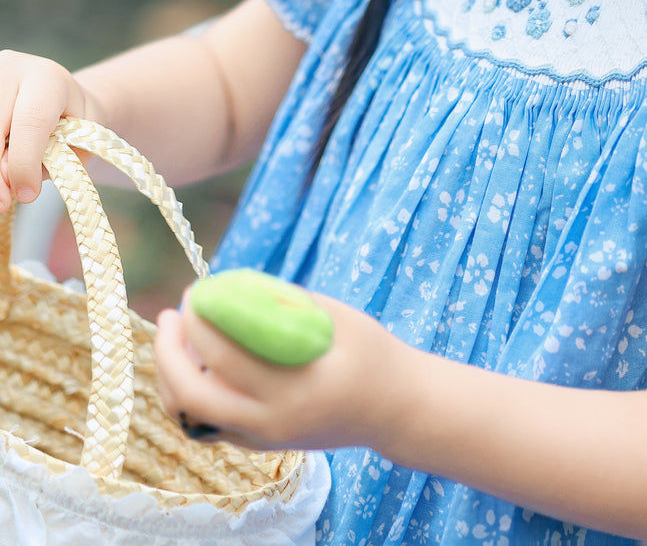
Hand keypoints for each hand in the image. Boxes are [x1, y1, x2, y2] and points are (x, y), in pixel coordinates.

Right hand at [0, 50, 103, 210]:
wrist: (65, 99)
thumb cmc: (76, 124)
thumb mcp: (79, 141)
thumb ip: (51, 160)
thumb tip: (9, 181)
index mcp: (48, 78)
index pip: (32, 120)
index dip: (25, 162)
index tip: (28, 195)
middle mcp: (12, 69)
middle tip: (5, 202)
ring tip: (3, 189)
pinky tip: (1, 166)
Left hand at [153, 287, 406, 452]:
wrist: (394, 409)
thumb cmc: (368, 351)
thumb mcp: (332, 317)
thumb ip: (280, 304)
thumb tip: (227, 285)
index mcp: (294, 389)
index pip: (225, 356)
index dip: (200, 319)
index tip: (196, 289)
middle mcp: (270, 423)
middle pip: (192, 396)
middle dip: (168, 353)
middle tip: (171, 314)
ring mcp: (262, 440)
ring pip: (190, 418)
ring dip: (171, 376)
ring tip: (175, 337)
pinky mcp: (259, 445)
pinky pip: (206, 424)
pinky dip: (188, 394)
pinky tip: (194, 361)